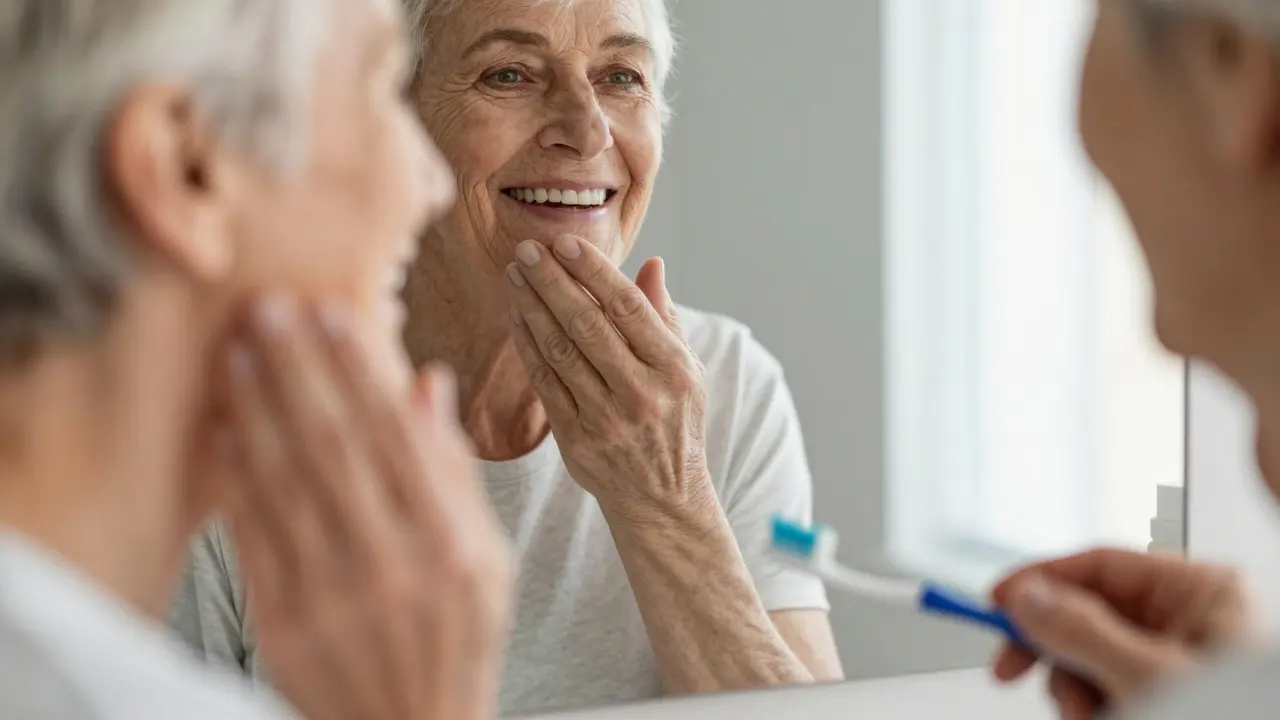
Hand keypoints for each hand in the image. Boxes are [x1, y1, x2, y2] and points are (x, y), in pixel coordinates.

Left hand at [217, 295, 511, 719]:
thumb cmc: (459, 641)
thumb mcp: (487, 561)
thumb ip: (453, 473)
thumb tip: (427, 385)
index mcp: (452, 547)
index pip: (396, 437)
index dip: (362, 371)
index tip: (334, 315)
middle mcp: (394, 567)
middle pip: (337, 447)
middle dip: (301, 370)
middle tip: (272, 308)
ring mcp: (335, 599)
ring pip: (289, 482)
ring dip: (261, 410)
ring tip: (242, 352)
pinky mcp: (284, 626)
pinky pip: (255, 538)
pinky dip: (239, 480)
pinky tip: (227, 430)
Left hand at [504, 236, 711, 520]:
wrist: (663, 498)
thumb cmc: (675, 422)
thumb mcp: (687, 371)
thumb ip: (664, 317)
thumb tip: (651, 264)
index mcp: (674, 370)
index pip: (630, 309)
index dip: (595, 272)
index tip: (566, 242)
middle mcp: (643, 393)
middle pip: (588, 325)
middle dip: (553, 281)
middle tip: (527, 248)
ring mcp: (608, 419)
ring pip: (561, 351)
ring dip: (533, 307)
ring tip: (515, 274)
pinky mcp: (577, 440)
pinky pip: (546, 383)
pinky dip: (529, 346)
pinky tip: (517, 317)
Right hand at [990, 548, 1254, 719]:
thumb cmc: (1235, 716)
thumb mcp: (1148, 676)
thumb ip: (1083, 632)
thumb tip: (1027, 597)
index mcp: (1199, 591)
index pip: (1100, 564)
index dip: (1040, 580)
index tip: (995, 603)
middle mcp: (1188, 617)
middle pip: (1087, 611)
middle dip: (1052, 650)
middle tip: (1010, 671)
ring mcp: (1175, 655)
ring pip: (1090, 654)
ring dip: (1071, 690)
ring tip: (1082, 717)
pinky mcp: (1163, 690)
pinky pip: (1106, 683)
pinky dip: (1091, 704)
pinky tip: (1096, 719)